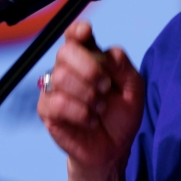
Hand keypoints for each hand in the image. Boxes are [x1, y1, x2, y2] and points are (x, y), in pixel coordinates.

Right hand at [37, 22, 144, 180]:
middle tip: (105, 87)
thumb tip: (106, 53)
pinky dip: (80, 113)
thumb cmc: (121, 116)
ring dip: (87, 95)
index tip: (86, 33)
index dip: (77, 30)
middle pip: (65, 51)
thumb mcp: (134, 89)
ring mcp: (55, 89)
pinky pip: (57, 103)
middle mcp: (68, 69)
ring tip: (100, 108)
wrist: (113, 149)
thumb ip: (123, 66)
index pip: (74, 35)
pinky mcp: (47, 110)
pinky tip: (90, 121)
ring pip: (61, 76)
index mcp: (89, 57)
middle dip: (89, 68)